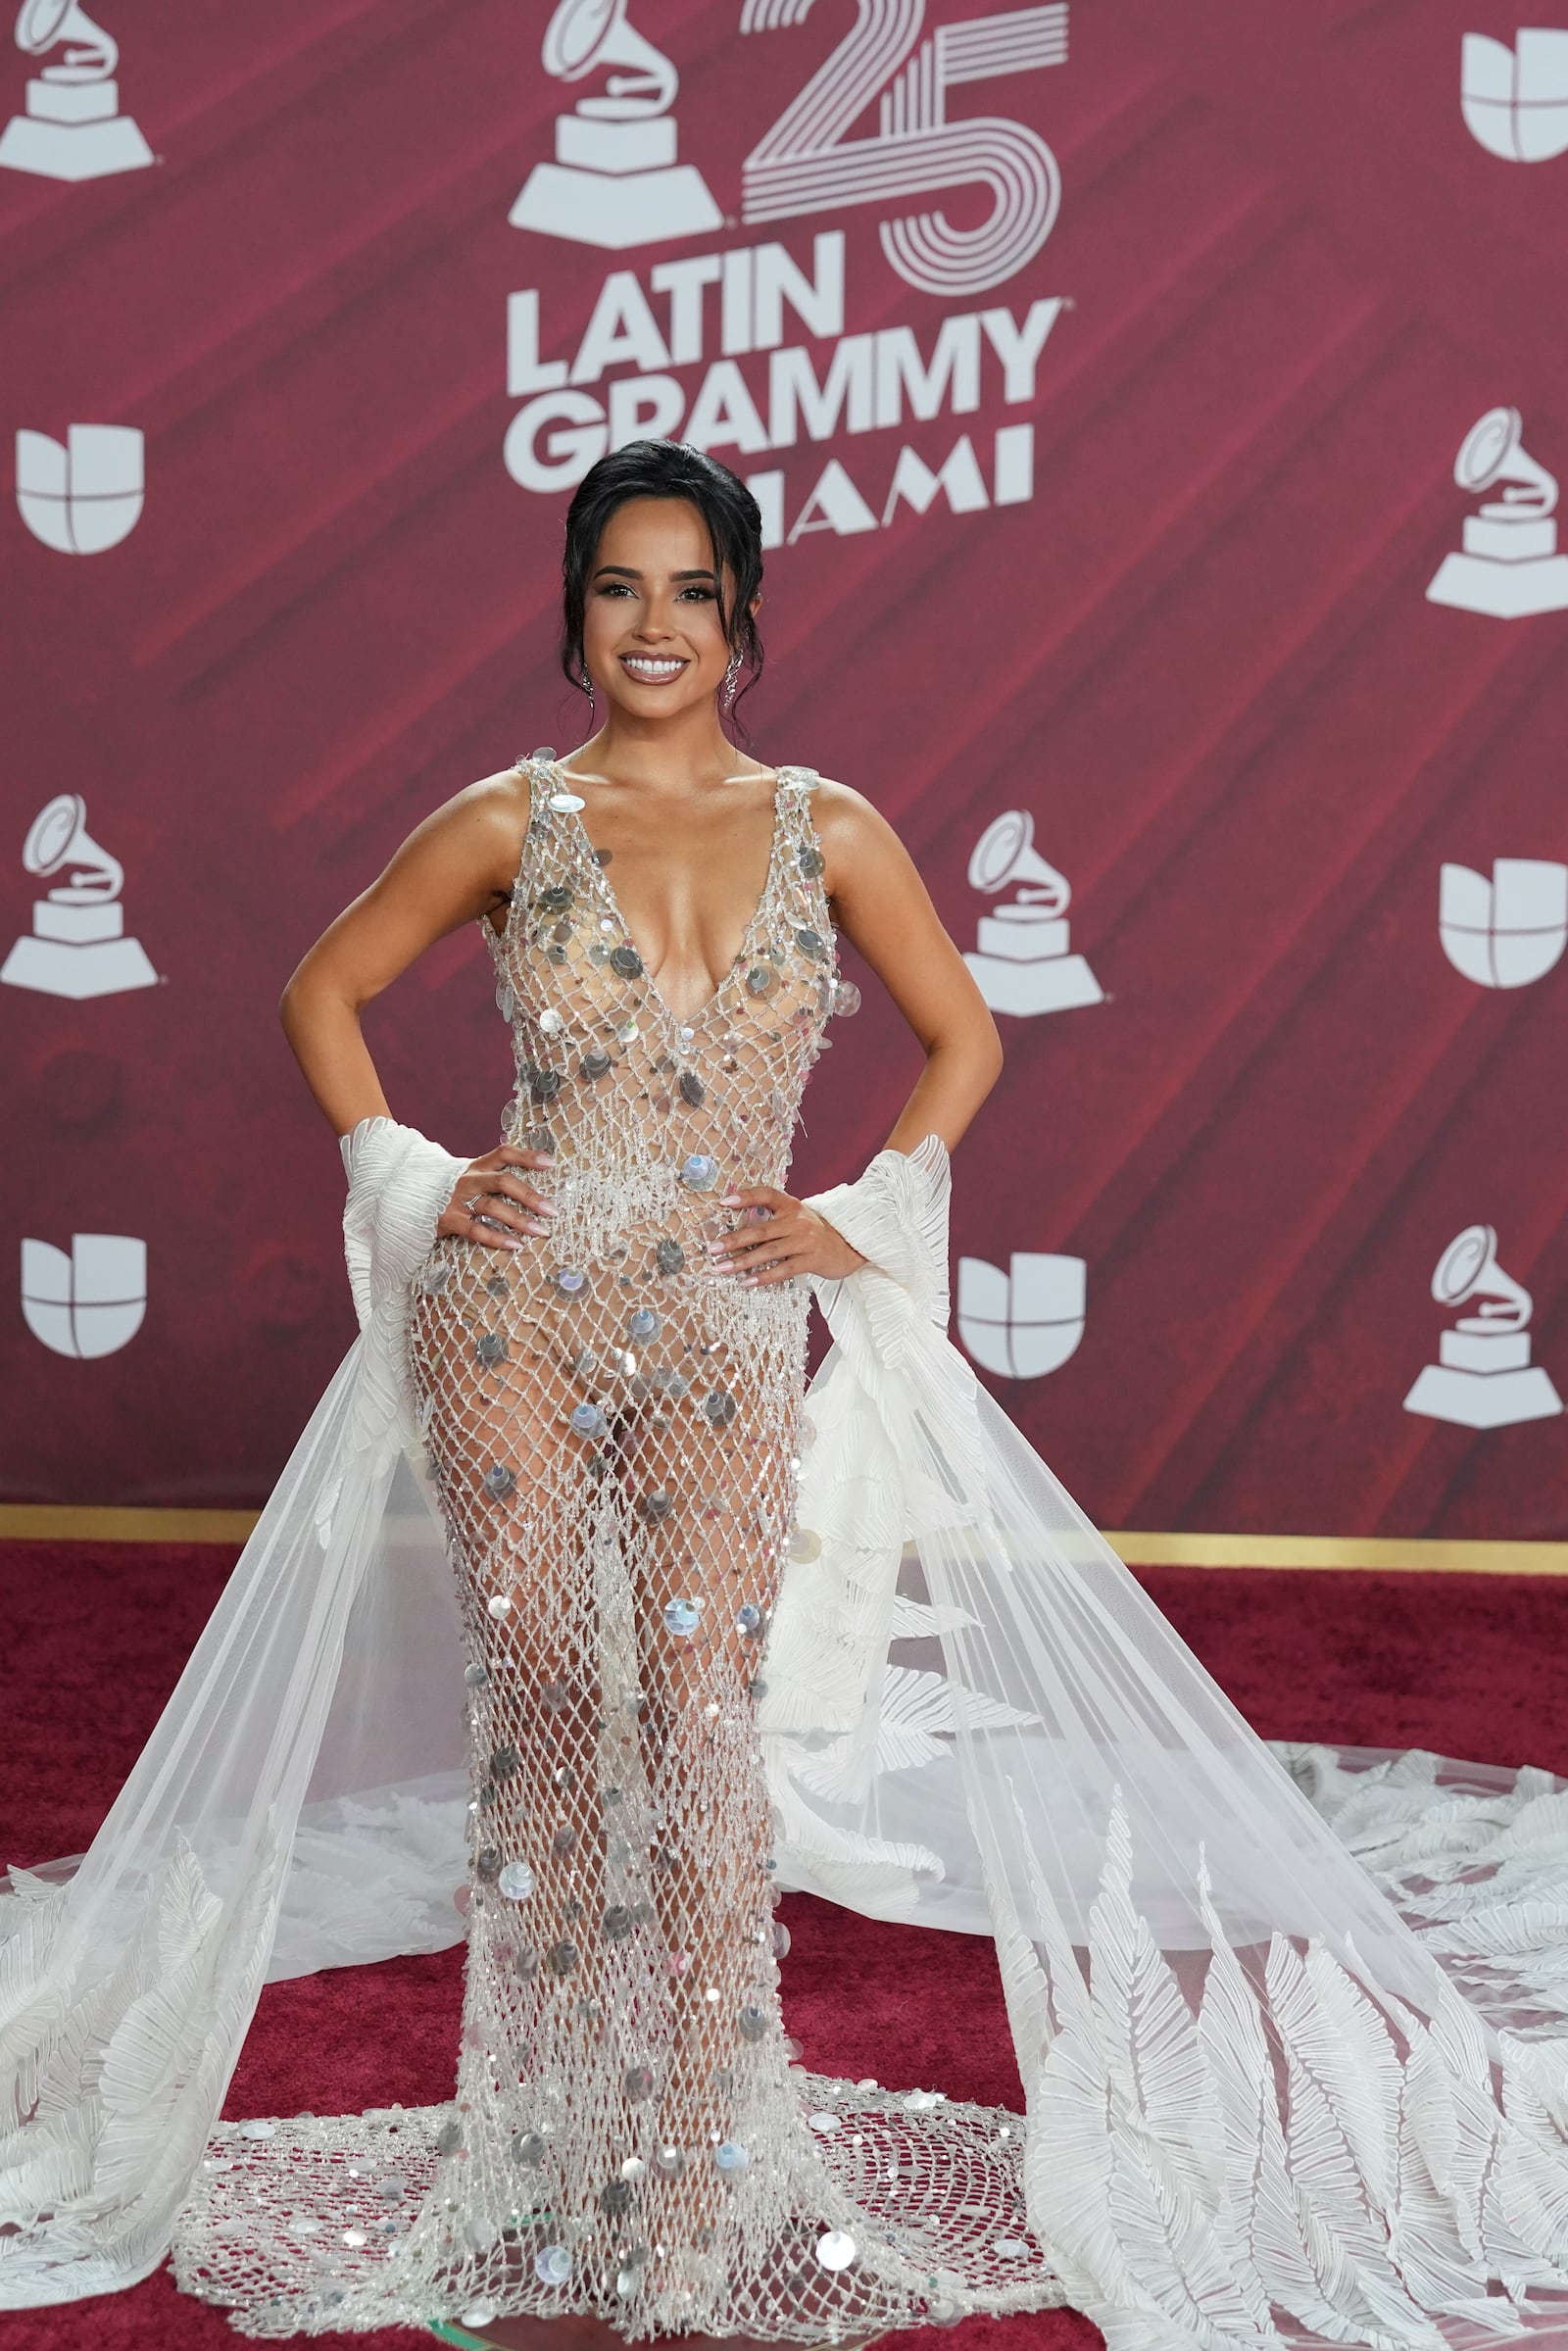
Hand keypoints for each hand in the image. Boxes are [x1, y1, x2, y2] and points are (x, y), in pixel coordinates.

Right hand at [438, 1145, 554, 1252]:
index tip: (551, 1163)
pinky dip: (496, 1238)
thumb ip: (494, 1174)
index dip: (527, 1156)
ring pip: (492, 1206)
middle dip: (530, 1196)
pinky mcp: (448, 1220)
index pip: (504, 1153)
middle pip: (502, 1181)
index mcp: (477, 1166)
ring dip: (519, 1220)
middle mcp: (469, 1180)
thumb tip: (532, 1171)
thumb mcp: (471, 1176)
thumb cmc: (451, 1190)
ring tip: (540, 1231)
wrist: (410, 1200)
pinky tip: (515, 1245)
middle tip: (552, 1211)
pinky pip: (475, 1229)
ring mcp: (457, 1200)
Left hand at [707, 1185, 865, 1287]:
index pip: (766, 1195)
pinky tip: (748, 1282)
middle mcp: (797, 1220)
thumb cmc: (813, 1233)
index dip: (745, 1197)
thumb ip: (773, 1219)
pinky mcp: (812, 1260)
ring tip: (723, 1268)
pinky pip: (784, 1269)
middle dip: (733, 1240)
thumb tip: (737, 1230)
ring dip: (742, 1261)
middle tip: (712, 1249)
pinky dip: (764, 1276)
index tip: (723, 1203)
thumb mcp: (796, 1218)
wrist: (848, 1246)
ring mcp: (805, 1240)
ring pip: (768, 1252)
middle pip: (760, 1229)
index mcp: (791, 1205)